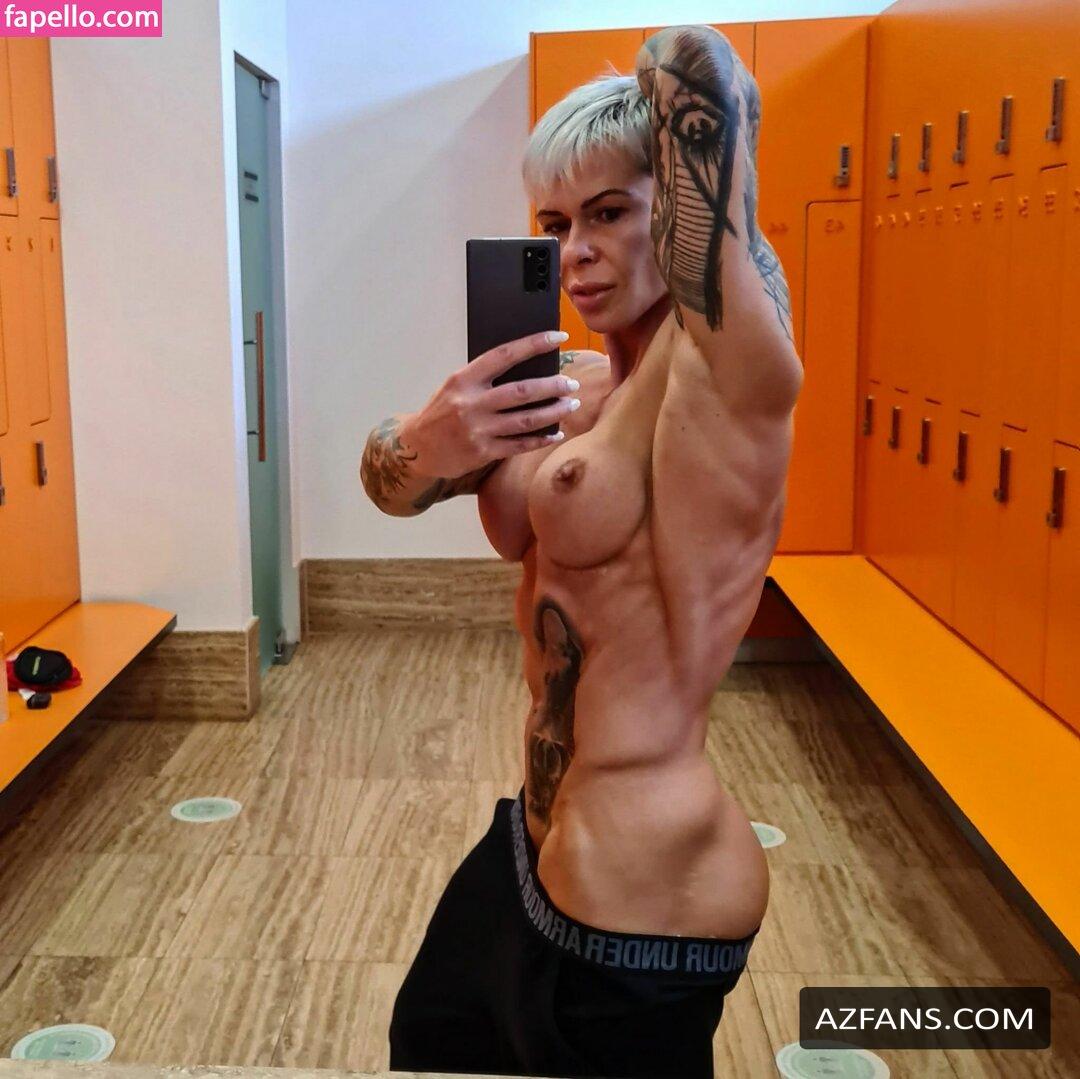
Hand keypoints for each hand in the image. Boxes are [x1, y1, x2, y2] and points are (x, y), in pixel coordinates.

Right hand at [408, 331, 581, 477]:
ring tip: (571, 405)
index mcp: (464, 379)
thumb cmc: (442, 412)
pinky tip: (555, 433)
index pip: (504, 355)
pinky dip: (541, 439)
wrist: (416, 448)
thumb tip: (529, 369)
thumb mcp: (456, 387)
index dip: (533, 344)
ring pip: (526, 419)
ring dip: (554, 412)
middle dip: (553, 386)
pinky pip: (519, 445)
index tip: (558, 337)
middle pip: (522, 391)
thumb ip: (485, 379)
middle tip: (572, 384)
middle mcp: (471, 403)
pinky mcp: (482, 452)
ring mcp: (477, 429)